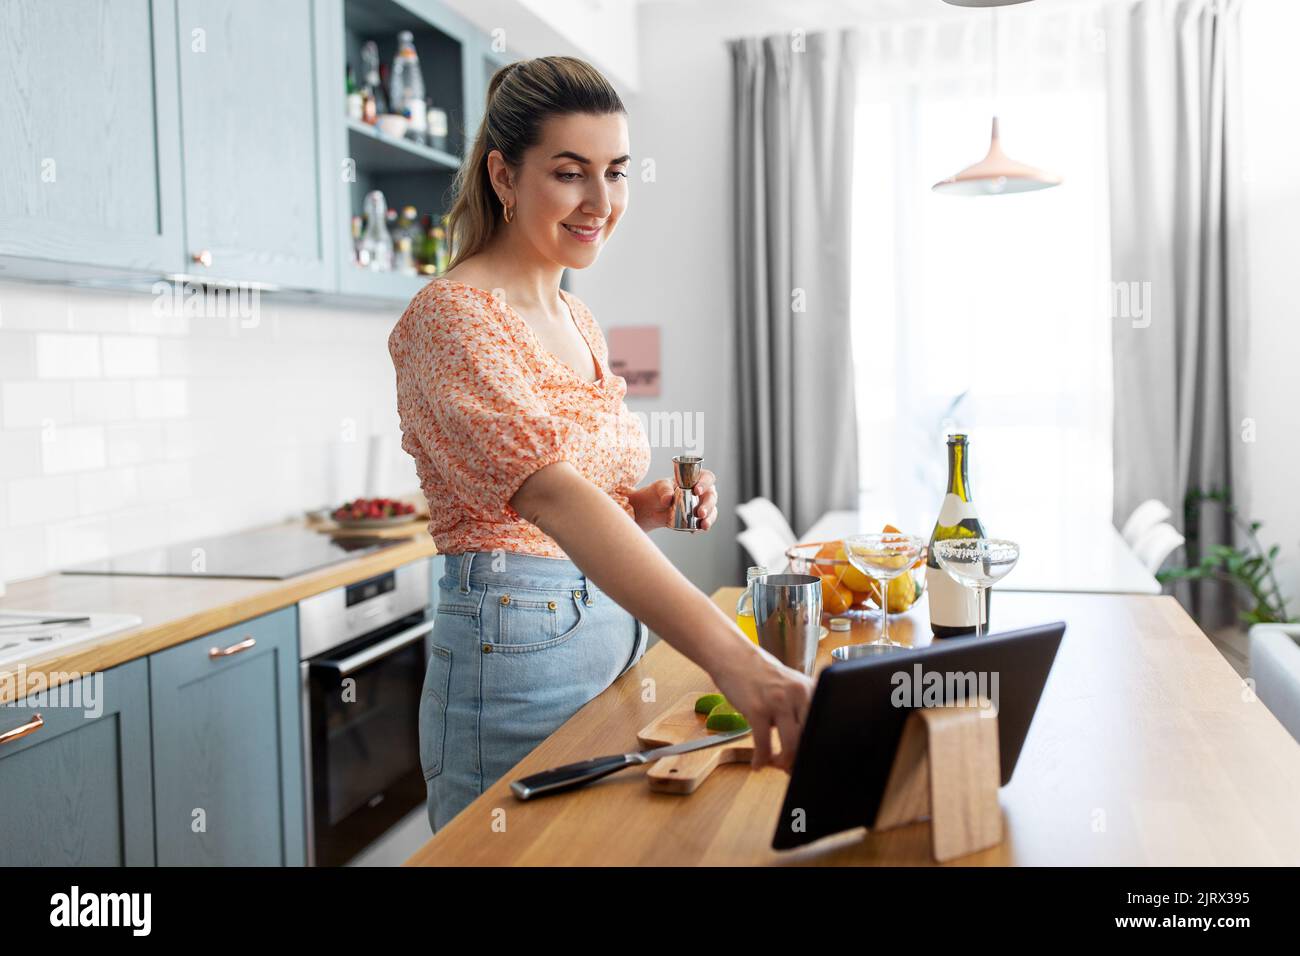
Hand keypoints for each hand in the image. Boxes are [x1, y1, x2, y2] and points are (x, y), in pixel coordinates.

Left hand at [631, 469, 717, 531]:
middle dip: (708, 505)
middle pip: (712, 496)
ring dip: (709, 518)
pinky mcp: (699, 518)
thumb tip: (668, 499)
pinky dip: (702, 526)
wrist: (654, 508)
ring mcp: (703, 505)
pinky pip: (705, 522)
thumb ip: (664, 490)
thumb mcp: (660, 487)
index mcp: (696, 479)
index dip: (705, 483)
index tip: (697, 491)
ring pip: (712, 510)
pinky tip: (694, 531)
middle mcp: (703, 491)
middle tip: (700, 513)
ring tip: (703, 525)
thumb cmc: (660, 491)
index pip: (707, 478)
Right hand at [709, 639, 813, 771]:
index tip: (810, 757)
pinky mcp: (756, 709)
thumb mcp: (790, 685)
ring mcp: (777, 701)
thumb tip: (807, 742)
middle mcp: (798, 694)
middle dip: (801, 758)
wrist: (734, 657)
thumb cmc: (762, 674)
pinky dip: (760, 759)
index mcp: (810, 688)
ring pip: (790, 745)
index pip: (822, 724)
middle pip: (809, 738)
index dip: (817, 747)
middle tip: (792, 766)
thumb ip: (802, 706)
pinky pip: (763, 744)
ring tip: (776, 764)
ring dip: (783, 762)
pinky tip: (757, 763)